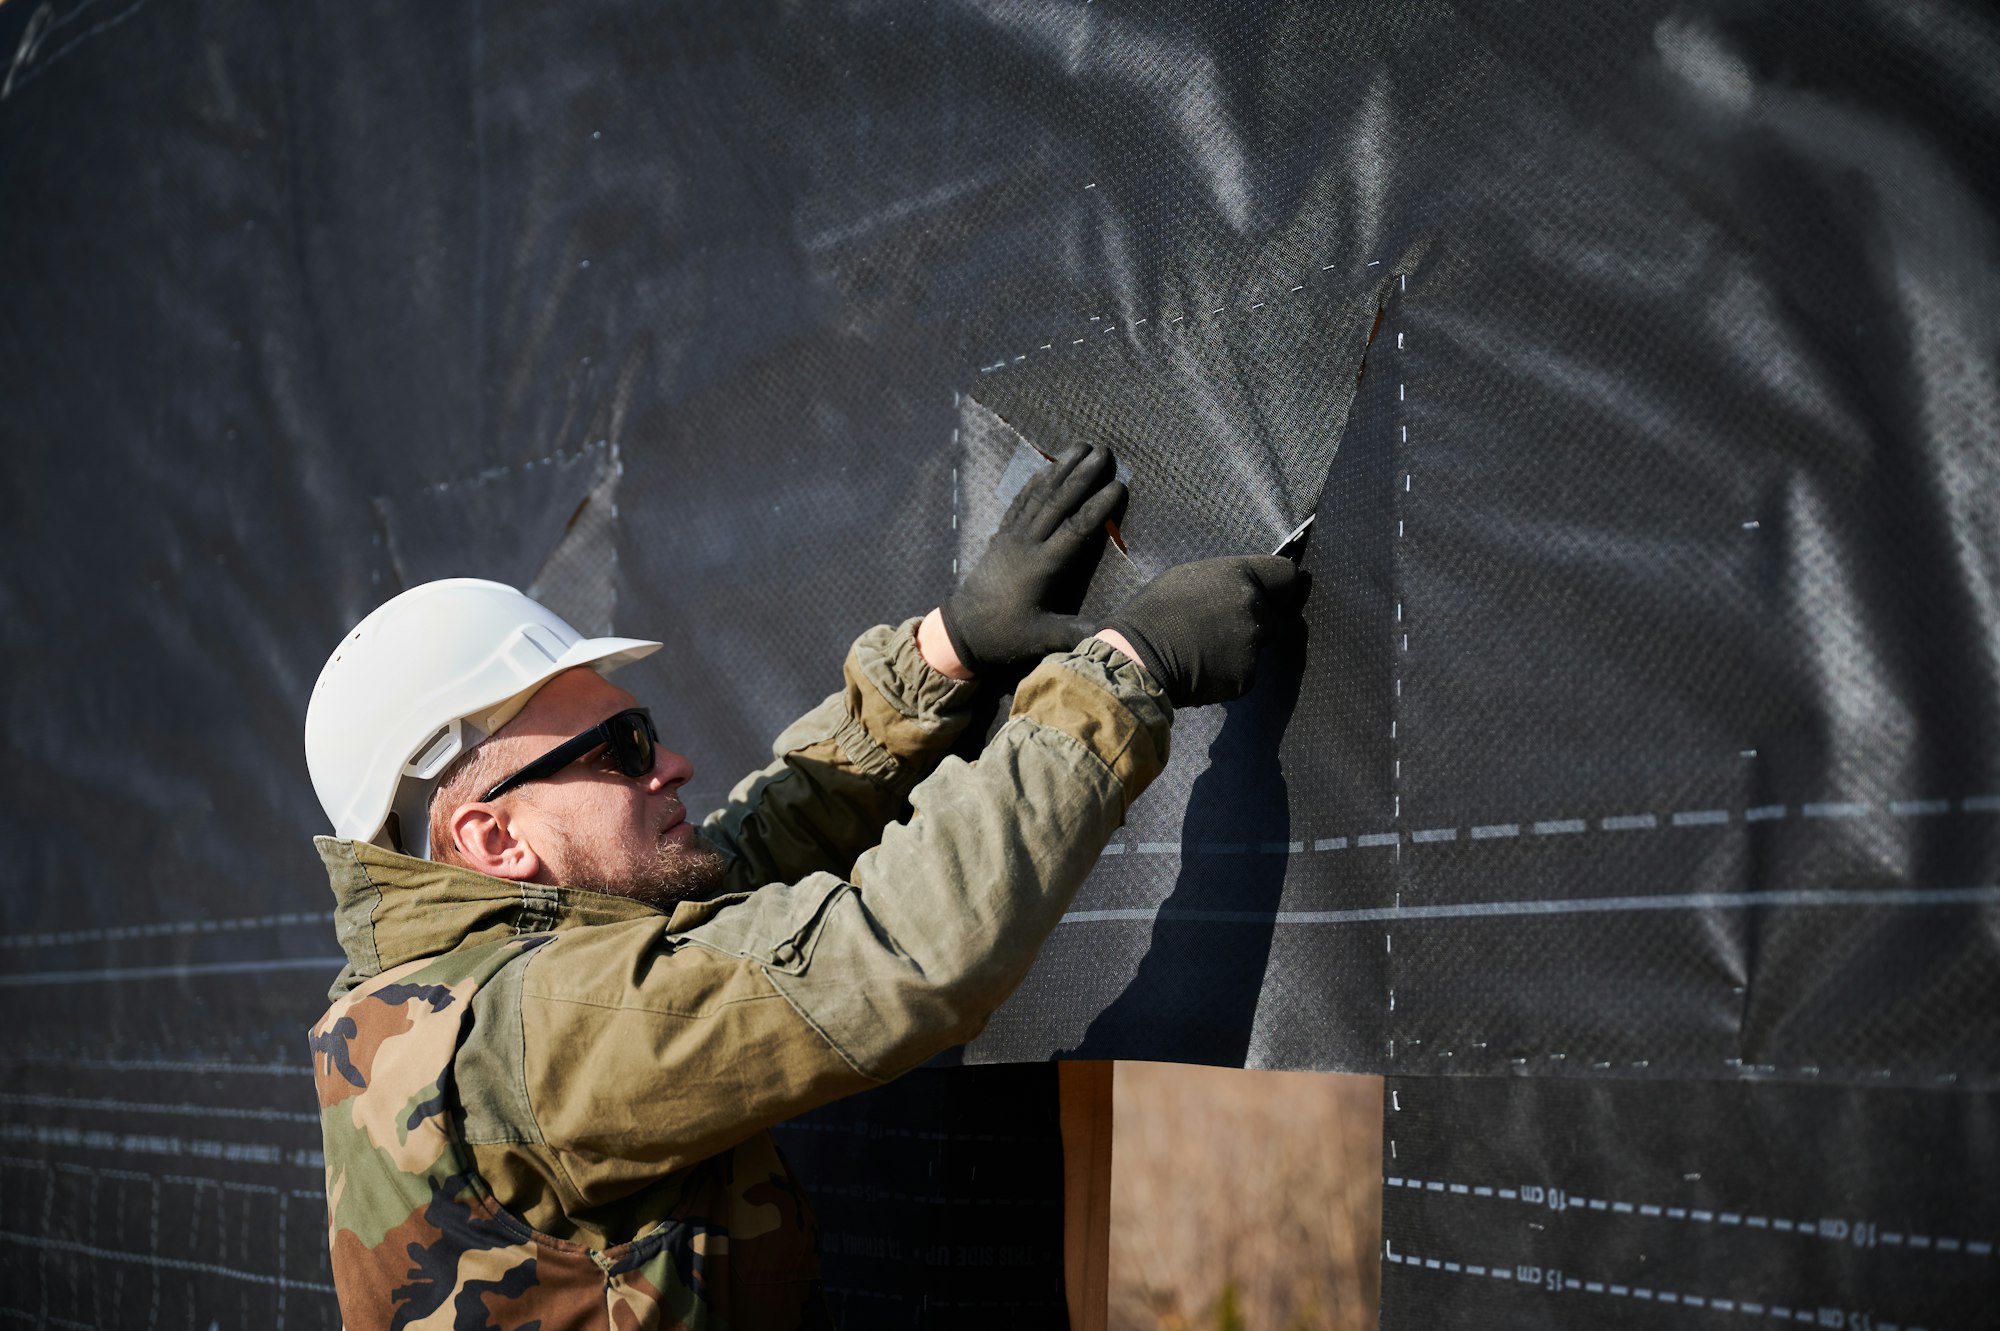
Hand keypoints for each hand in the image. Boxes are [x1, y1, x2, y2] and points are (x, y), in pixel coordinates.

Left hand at [938, 444, 1126, 674]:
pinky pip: (1019, 503)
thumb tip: (1113, 633)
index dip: (1098, 508)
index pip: (1075, 530)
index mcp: (1041, 567)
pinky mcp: (1001, 537)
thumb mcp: (1041, 639)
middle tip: (1104, 451)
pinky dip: (1034, 483)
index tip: (1118, 486)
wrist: (961, 631)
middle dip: (1081, 475)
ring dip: (1060, 469)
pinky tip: (1044, 468)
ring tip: (1079, 445)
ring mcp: (1011, 537)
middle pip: (1057, 503)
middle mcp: (1026, 545)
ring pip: (1038, 496)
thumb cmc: (1004, 636)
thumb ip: (1076, 634)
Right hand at [1100, 556, 1305, 706]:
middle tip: (1219, 627)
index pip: (1288, 576)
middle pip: (1275, 616)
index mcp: (1241, 576)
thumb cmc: (1155, 612)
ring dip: (1241, 647)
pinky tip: (1204, 667)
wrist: (1137, 657)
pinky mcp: (1246, 678)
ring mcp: (1252, 645)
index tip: (1283, 595)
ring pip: (1258, 645)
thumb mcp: (1190, 577)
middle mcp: (1255, 608)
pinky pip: (1246, 672)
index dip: (1286, 588)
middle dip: (1255, 621)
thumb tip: (1250, 586)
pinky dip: (1230, 672)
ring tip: (1204, 647)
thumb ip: (1228, 580)